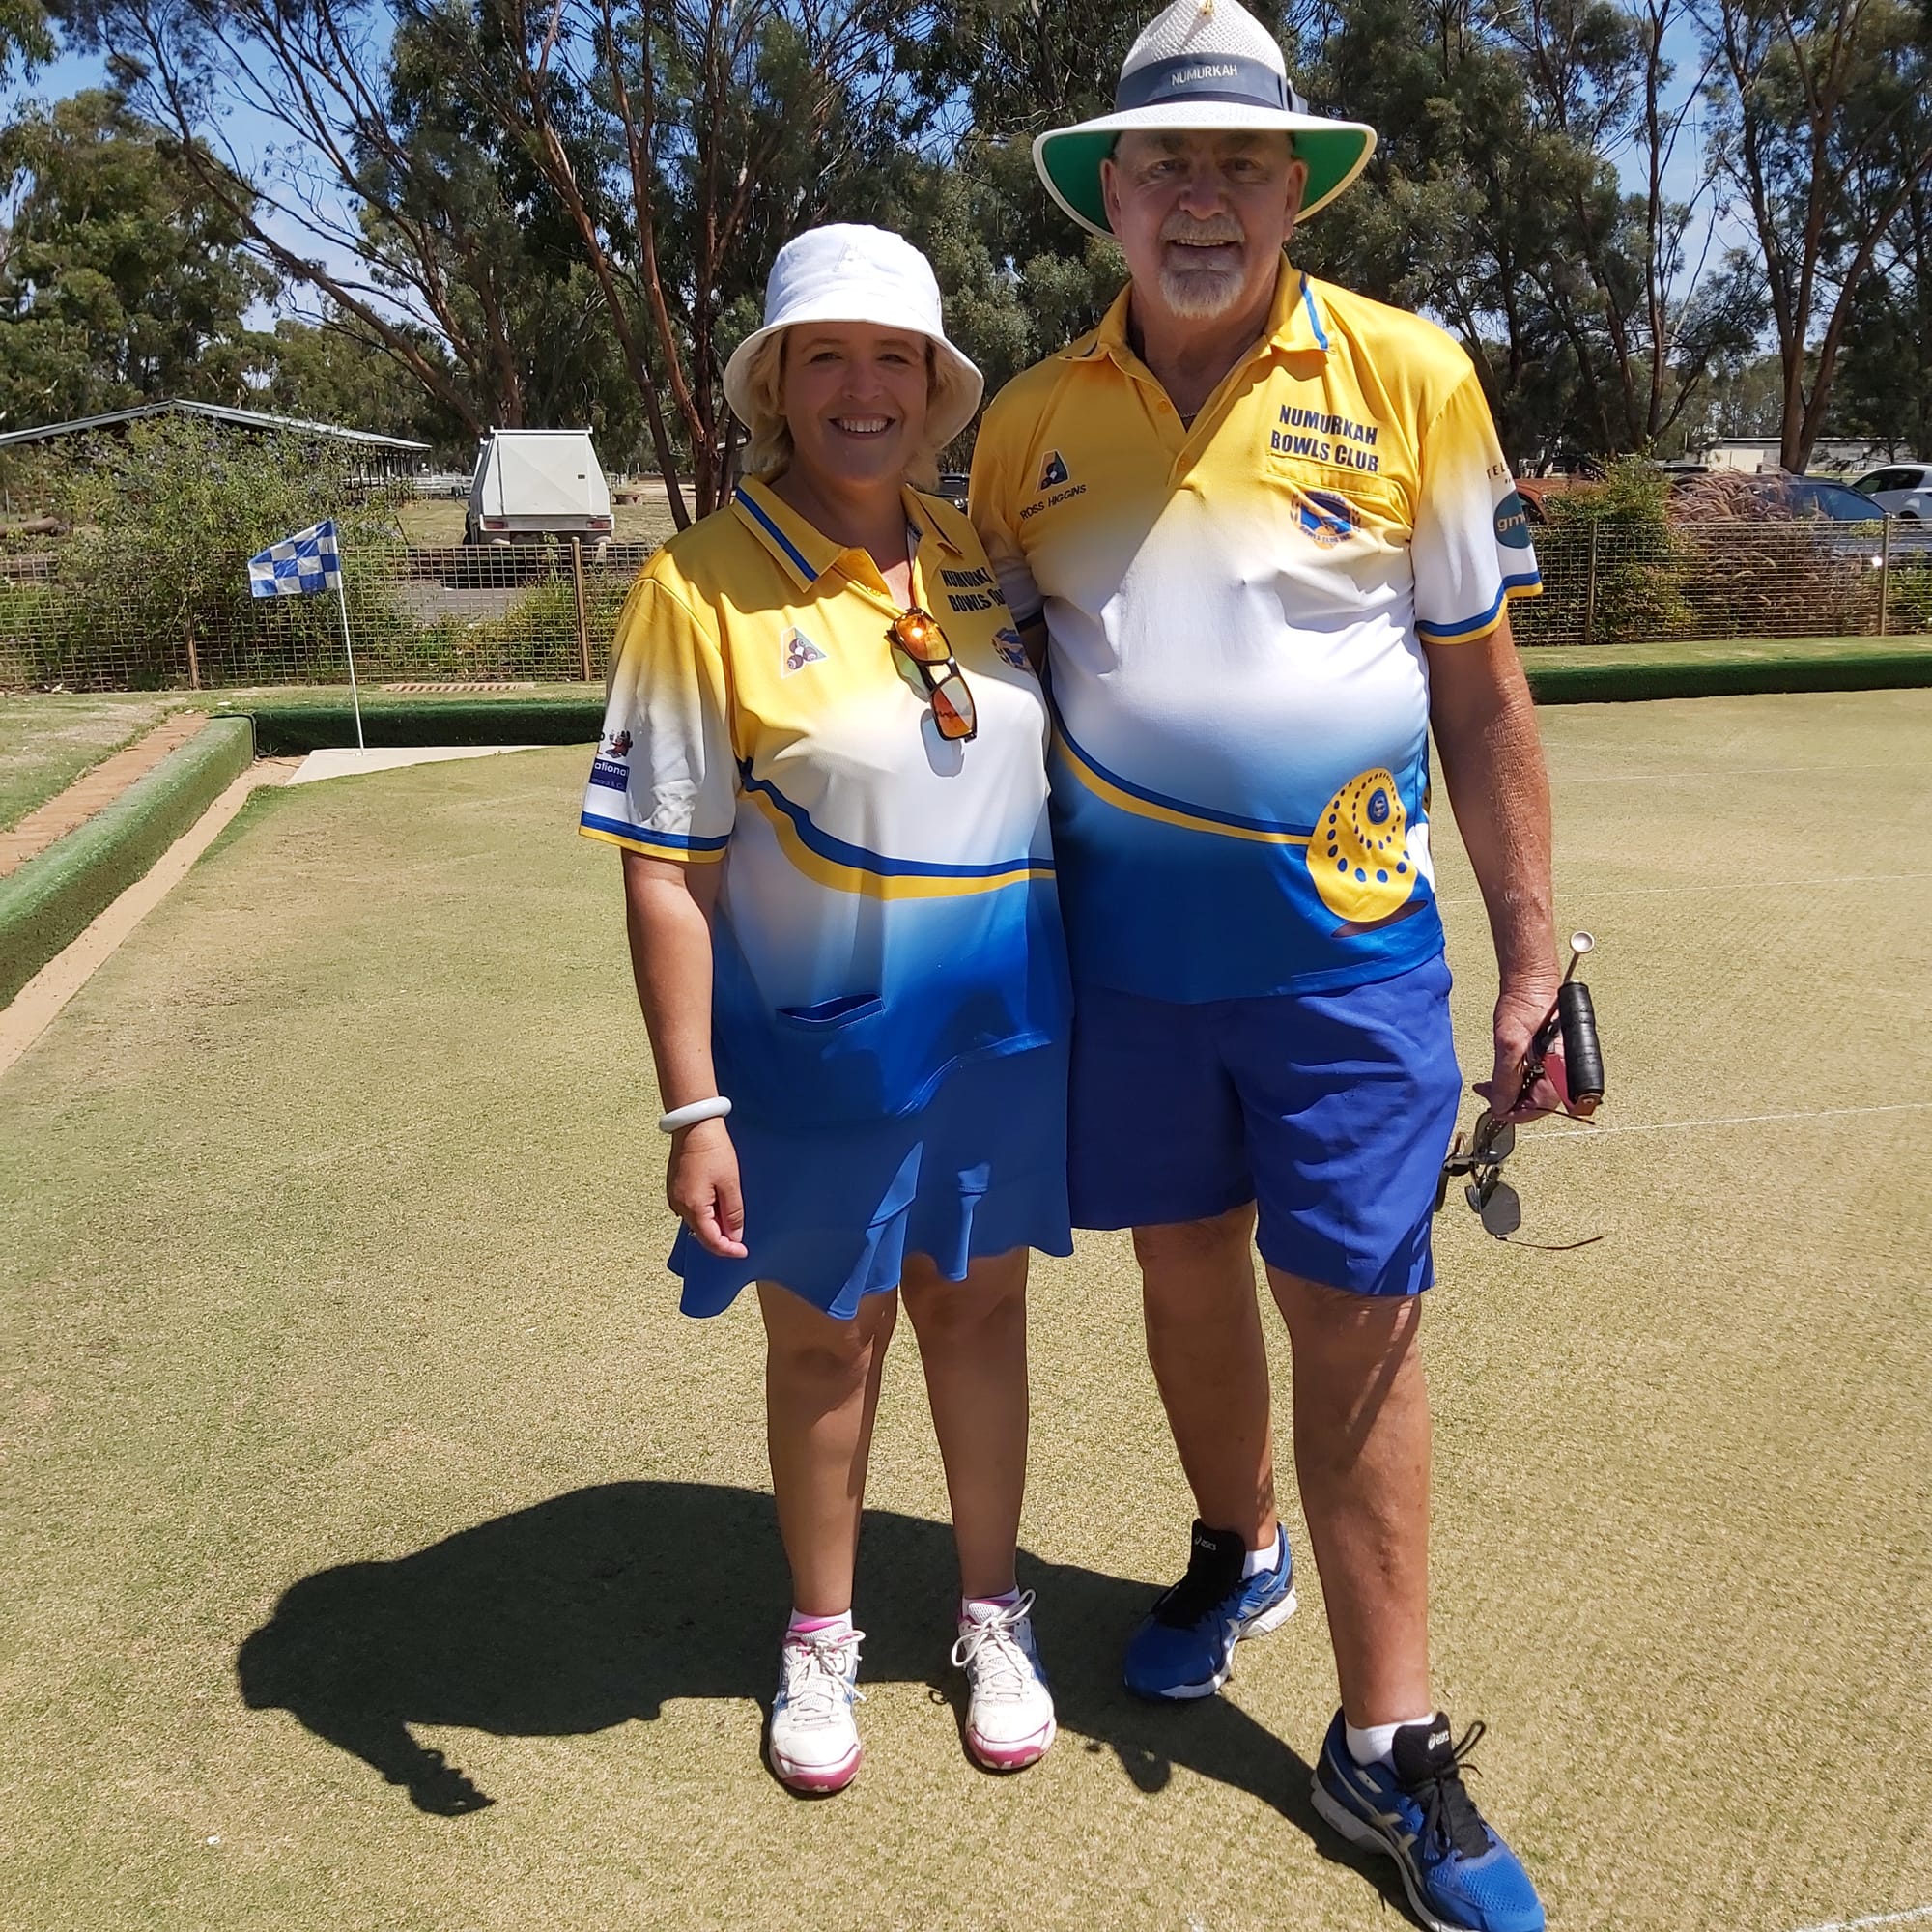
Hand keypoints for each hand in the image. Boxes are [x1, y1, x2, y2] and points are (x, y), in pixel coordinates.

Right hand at [666, 1116, 747, 1258]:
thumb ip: (732, 1213)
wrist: (695, 1126)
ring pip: (697, 1223)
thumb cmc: (713, 1151)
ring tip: (733, 1222)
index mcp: (693, 1207)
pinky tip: (719, 1208)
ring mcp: (675, 1198)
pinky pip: (692, 1211)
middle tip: (741, 1241)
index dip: (728, 1250)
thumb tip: (734, 1236)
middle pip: (702, 1234)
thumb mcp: (730, 1184)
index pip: (711, 1241)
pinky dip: (706, 1215)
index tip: (743, 1252)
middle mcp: (679, 1207)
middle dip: (722, 1240)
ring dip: (714, 1227)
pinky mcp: (676, 1189)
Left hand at [1475, 974, 1569, 1123]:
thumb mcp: (1510, 1045)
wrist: (1529, 982)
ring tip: (1491, 1087)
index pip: (1541, 1107)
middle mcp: (1565, 1071)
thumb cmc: (1526, 1005)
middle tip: (1489, 1095)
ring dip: (1511, 1092)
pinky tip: (1502, 1077)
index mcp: (1563, 1071)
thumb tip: (1500, 1106)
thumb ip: (1506, 1080)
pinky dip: (1515, 1081)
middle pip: (1538, 1103)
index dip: (1516, 1112)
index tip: (1495, 1110)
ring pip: (1534, 1092)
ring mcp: (1557, 1065)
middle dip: (1511, 1102)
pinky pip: (1533, 1079)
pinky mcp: (1549, 1058)